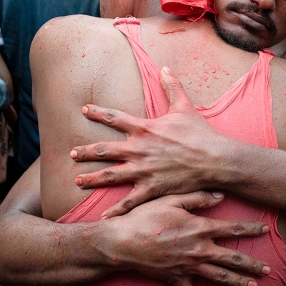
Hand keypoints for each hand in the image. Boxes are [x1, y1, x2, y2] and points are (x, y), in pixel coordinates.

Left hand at [73, 67, 225, 217]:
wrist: (214, 159)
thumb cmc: (200, 133)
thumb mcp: (184, 106)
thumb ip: (172, 86)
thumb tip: (164, 67)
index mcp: (144, 129)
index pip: (114, 118)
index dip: (97, 113)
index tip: (84, 111)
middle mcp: (139, 149)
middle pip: (104, 150)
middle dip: (85, 151)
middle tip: (71, 153)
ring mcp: (143, 171)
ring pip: (111, 175)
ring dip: (92, 178)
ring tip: (78, 180)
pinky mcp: (152, 189)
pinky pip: (130, 202)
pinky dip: (116, 211)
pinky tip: (103, 218)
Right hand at [109, 191, 270, 285]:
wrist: (123, 241)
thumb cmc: (146, 216)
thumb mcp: (172, 200)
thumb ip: (197, 198)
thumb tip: (220, 195)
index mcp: (200, 228)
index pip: (233, 229)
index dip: (251, 229)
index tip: (266, 230)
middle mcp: (199, 249)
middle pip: (232, 258)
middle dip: (252, 264)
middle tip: (268, 269)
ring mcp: (188, 266)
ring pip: (219, 277)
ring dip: (238, 283)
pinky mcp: (175, 279)